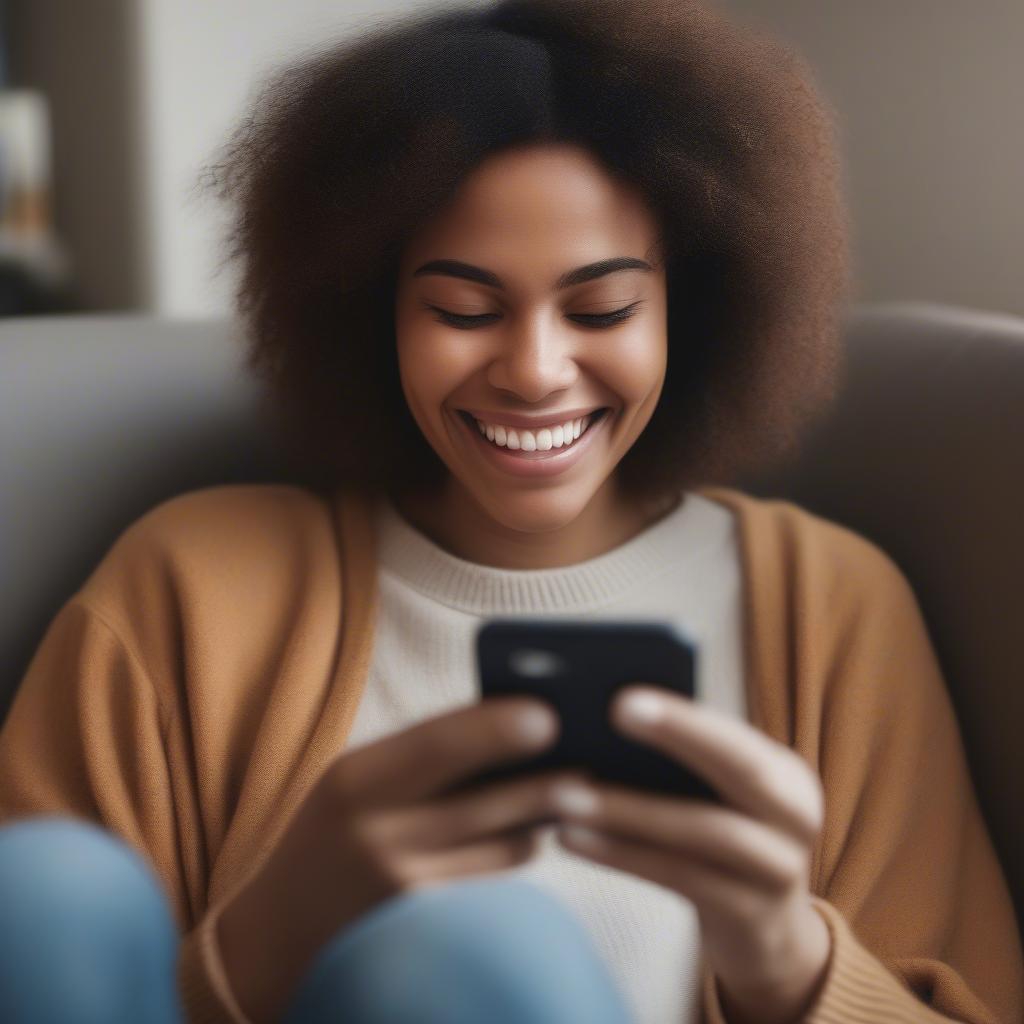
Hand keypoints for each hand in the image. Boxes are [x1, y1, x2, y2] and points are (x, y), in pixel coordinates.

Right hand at [217, 696, 585, 1023]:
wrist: (276, 933)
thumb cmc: (328, 832)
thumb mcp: (354, 779)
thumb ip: (421, 754)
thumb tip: (512, 723)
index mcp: (354, 780)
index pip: (437, 745)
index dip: (497, 728)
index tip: (547, 713)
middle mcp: (377, 836)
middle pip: (485, 802)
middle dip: (545, 779)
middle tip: (589, 758)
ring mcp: (405, 889)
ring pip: (506, 845)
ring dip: (541, 816)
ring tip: (572, 786)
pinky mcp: (431, 928)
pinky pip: (498, 877)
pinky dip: (520, 847)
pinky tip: (530, 827)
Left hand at [549, 685, 832, 1023]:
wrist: (766, 932)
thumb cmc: (719, 838)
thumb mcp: (719, 794)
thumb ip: (683, 757)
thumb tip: (602, 710)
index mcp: (785, 773)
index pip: (736, 736)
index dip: (684, 718)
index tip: (623, 697)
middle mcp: (796, 817)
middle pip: (740, 770)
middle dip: (677, 735)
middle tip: (610, 711)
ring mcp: (780, 871)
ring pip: (704, 832)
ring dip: (629, 810)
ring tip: (560, 793)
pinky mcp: (751, 916)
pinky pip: (680, 878)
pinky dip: (622, 854)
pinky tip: (570, 838)